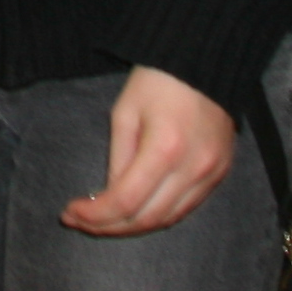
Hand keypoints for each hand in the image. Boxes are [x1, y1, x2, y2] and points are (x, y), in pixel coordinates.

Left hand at [64, 66, 234, 235]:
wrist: (205, 63)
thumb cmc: (158, 81)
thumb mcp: (125, 113)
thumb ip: (118, 160)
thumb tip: (111, 198)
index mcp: (165, 148)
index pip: (126, 201)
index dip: (95, 215)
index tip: (69, 213)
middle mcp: (193, 168)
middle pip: (148, 219)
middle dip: (109, 227)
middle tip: (81, 222)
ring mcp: (212, 174)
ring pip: (169, 220)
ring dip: (133, 226)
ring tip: (104, 221)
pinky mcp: (221, 173)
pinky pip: (187, 208)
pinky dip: (158, 215)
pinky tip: (136, 211)